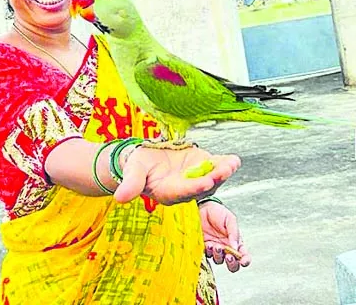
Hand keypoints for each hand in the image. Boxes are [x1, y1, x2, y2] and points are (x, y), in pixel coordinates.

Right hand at [113, 146, 240, 205]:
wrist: (147, 158)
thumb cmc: (138, 166)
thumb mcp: (133, 172)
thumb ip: (131, 184)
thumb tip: (120, 198)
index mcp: (169, 192)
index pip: (184, 192)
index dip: (195, 187)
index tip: (205, 182)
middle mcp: (186, 189)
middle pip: (203, 187)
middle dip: (215, 179)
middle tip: (224, 170)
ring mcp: (197, 178)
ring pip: (213, 178)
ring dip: (224, 172)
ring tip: (232, 164)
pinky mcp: (203, 166)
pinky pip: (217, 166)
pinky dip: (226, 163)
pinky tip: (235, 160)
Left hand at [200, 201, 250, 272]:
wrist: (202, 208)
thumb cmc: (218, 212)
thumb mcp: (230, 219)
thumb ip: (234, 233)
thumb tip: (236, 247)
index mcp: (236, 242)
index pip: (244, 255)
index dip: (245, 261)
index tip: (243, 261)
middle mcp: (226, 247)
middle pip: (232, 264)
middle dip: (232, 263)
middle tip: (229, 256)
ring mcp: (215, 249)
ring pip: (219, 260)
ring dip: (219, 255)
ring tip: (216, 246)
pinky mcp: (204, 248)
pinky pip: (207, 255)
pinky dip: (209, 252)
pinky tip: (209, 245)